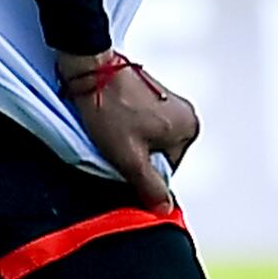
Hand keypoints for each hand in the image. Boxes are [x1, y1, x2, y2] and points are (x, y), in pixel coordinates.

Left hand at [57, 53, 198, 211]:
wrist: (88, 68)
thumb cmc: (110, 108)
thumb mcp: (129, 158)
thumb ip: (150, 187)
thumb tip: (165, 210)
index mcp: (190, 129)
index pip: (166, 171)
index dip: (141, 171)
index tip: (124, 157)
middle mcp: (184, 113)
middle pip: (157, 154)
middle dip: (135, 153)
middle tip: (115, 140)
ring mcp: (167, 101)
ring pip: (146, 139)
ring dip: (128, 139)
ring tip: (111, 127)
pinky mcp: (149, 93)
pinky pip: (139, 122)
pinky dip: (124, 125)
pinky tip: (110, 118)